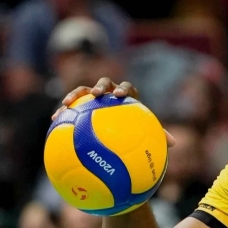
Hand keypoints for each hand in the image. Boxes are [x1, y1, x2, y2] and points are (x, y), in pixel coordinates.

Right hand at [53, 79, 174, 147]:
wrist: (117, 133)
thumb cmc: (134, 133)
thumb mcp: (145, 135)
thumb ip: (157, 135)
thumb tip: (173, 144)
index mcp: (127, 98)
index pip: (127, 88)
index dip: (123, 89)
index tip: (120, 96)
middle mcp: (110, 94)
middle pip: (105, 84)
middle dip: (99, 87)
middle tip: (96, 95)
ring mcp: (93, 99)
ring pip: (83, 91)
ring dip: (76, 95)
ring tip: (66, 104)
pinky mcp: (81, 107)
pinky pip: (71, 107)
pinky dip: (63, 112)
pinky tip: (54, 120)